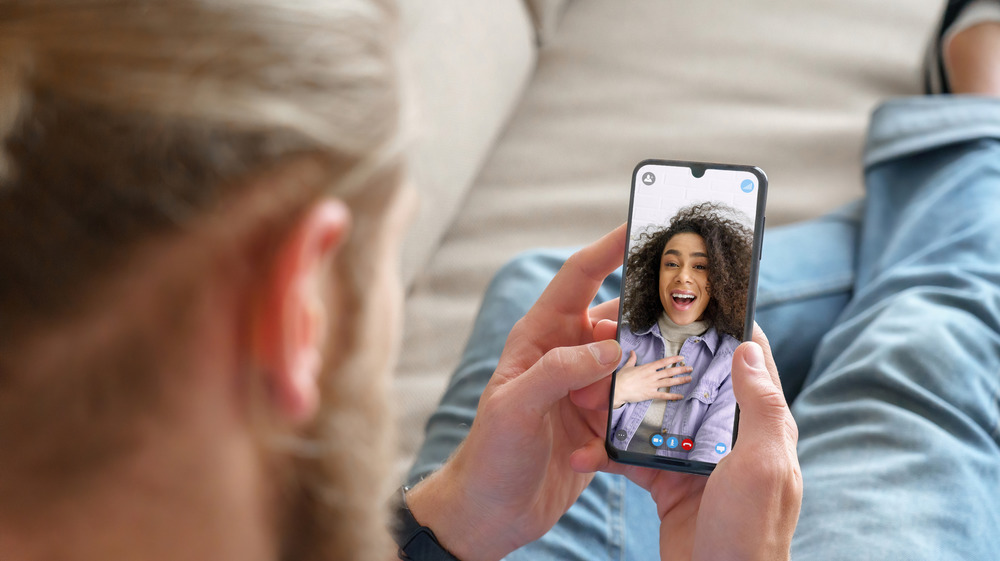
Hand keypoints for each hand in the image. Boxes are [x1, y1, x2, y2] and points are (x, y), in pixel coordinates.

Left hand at [406, 225, 629, 560]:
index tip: (642, 226)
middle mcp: (566, 357)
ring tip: (653, 388)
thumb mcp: (514, 407)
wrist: (491, 514)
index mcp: (539, 338)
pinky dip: (638, 415)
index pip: (578, 279)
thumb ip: (559, 371)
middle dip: (646, 322)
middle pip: (618, 321)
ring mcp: (586, 389)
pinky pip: (633, 405)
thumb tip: (610, 347)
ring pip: (633, 363)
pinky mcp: (601, 422)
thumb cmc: (489, 455)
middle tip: (680, 323)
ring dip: (643, 376)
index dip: (609, 248)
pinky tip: (630, 431)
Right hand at [571, 325, 802, 560]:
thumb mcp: (762, 464)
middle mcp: (727, 437)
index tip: (692, 301)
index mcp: (759, 426)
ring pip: (655, 416)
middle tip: (621, 339)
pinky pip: (633, 458)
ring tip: (590, 390)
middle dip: (657, 361)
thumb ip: (760, 407)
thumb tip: (749, 349)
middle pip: (691, 383)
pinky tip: (584, 451)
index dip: (726, 329)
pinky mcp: (667, 485)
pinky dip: (608, 454)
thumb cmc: (751, 530)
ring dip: (623, 406)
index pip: (749, 363)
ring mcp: (694, 460)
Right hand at [612, 350, 691, 407]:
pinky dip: (672, 396)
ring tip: (689, 379)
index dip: (673, 360)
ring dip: (680, 380)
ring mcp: (652, 385)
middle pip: (669, 371)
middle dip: (681, 370)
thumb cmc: (621, 378)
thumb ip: (632, 359)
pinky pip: (664, 395)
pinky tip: (680, 396)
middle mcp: (652, 375)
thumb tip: (632, 352)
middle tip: (690, 368)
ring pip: (669, 382)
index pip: (663, 362)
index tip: (682, 358)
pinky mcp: (650, 394)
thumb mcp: (627, 366)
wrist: (618, 389)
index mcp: (647, 368)